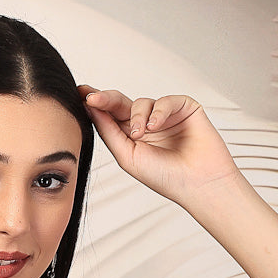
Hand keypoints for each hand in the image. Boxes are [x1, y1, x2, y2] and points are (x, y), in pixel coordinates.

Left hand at [78, 84, 243, 206]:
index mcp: (131, 137)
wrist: (197, 183)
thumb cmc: (164, 177)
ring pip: (142, 102)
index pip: (110, 116)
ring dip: (138, 116)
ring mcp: (165, 115)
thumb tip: (91, 108)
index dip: (96, 104)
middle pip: (122, 103)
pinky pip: (166, 100)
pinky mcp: (185, 108)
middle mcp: (146, 124)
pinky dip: (159, 111)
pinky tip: (155, 126)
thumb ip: (109, 132)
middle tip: (93, 98)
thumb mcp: (127, 156)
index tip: (81, 93)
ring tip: (140, 134)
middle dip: (107, 99)